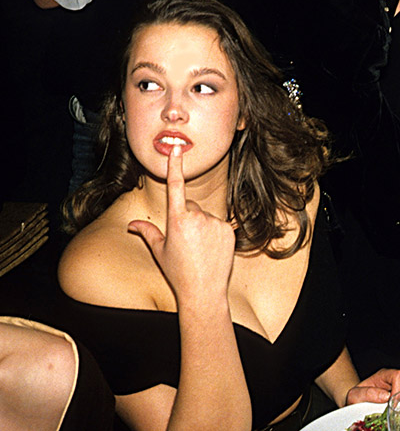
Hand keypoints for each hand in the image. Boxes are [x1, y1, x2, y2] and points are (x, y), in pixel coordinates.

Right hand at [128, 146, 234, 306]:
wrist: (203, 291)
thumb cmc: (178, 272)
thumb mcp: (159, 251)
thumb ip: (146, 232)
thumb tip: (131, 224)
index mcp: (177, 220)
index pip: (175, 186)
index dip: (175, 166)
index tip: (176, 148)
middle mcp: (198, 217)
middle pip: (189, 206)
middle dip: (185, 217)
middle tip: (184, 241)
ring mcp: (215, 222)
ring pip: (204, 215)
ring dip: (200, 226)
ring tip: (198, 248)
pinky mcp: (228, 229)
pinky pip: (218, 223)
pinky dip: (214, 232)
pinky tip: (211, 249)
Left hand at [346, 368, 399, 404]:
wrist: (362, 400)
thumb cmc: (360, 397)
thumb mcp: (355, 395)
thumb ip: (366, 394)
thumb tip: (385, 396)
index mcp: (385, 374)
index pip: (399, 375)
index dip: (398, 391)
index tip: (392, 403)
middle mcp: (399, 375)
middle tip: (399, 404)